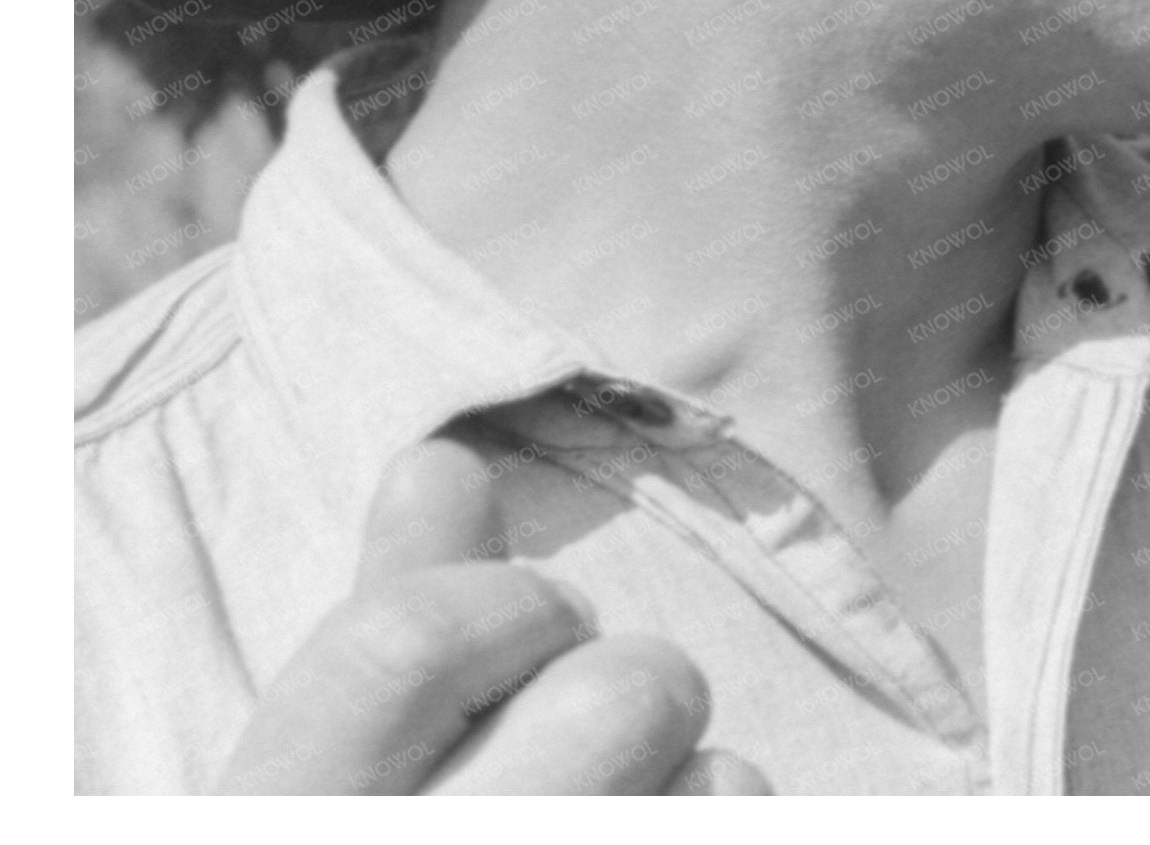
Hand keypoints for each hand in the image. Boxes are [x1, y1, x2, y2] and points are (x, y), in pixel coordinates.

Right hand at [212, 434, 766, 794]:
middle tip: (584, 717)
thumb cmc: (373, 839)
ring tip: (616, 802)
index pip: (399, 647)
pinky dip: (724, 809)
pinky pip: (745, 813)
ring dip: (689, 760)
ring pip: (716, 771)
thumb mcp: (322, 771)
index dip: (500, 602)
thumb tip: (441, 459)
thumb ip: (390, 614)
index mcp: (287, 817)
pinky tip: (653, 835)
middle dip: (628, 676)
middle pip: (614, 698)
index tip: (526, 623)